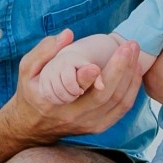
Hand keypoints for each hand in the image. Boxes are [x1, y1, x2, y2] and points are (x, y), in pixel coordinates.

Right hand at [3, 30, 144, 142]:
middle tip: (129, 45)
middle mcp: (73, 116)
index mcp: (53, 101)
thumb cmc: (32, 91)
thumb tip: (68, 34)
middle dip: (120, 68)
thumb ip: (44, 50)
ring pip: (117, 102)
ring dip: (130, 76)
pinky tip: (135, 70)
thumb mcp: (27, 69)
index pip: (74, 89)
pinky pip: (122, 109)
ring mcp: (88, 124)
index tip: (96, 63)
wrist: (32, 126)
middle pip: (104, 95)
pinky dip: (132, 89)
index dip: (87, 77)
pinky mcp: (98, 127)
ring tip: (135, 52)